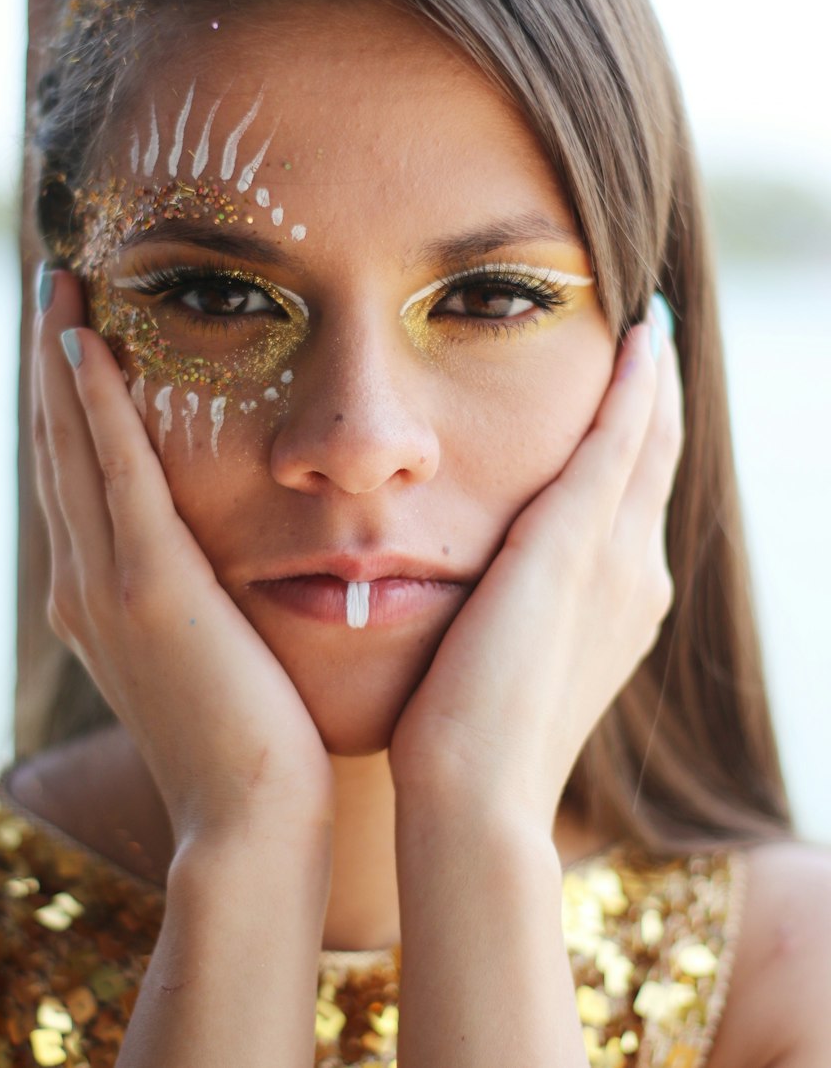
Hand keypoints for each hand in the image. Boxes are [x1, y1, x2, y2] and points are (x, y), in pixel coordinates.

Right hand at [32, 268, 332, 842]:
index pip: (79, 481)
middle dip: (54, 368)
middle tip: (56, 291)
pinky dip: (94, 407)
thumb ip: (202, 600)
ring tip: (60, 292)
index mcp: (100, 601)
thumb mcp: (212, 654)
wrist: (251, 820)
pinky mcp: (148, 586)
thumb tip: (228, 559)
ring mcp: (107, 586)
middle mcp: (84, 586)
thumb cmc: (255, 742)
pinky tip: (88, 344)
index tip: (78, 339)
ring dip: (62, 365)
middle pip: (59, 450)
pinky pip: (115, 473)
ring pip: (72, 447)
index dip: (68, 407)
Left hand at [388, 311, 682, 829]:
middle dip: (654, 398)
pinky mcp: (573, 549)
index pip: (632, 500)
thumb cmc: (464, 740)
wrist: (472, 796)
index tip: (629, 385)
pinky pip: (616, 446)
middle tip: (649, 332)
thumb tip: (473, 583)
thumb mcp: (497, 657)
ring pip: (646, 445)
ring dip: (648, 382)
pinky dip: (631, 392)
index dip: (637, 440)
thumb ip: (504, 610)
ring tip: (646, 324)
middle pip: (655, 462)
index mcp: (617, 603)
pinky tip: (634, 340)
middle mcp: (635, 576)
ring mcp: (615, 562)